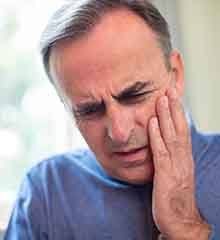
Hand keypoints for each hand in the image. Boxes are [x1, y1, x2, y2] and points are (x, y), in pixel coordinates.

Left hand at [149, 88, 210, 239]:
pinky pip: (160, 152)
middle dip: (174, 108)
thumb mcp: (174, 172)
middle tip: (170, 89)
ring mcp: (175, 166)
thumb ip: (169, 156)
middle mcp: (182, 158)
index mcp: (184, 157)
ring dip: (166, 116)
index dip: (178, 112)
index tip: (173, 96)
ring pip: (172, 136)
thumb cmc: (175, 195)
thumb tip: (161, 140)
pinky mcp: (165, 175)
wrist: (180, 221)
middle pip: (179, 128)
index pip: (182, 129)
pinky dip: (156, 136)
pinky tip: (151, 123)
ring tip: (162, 98)